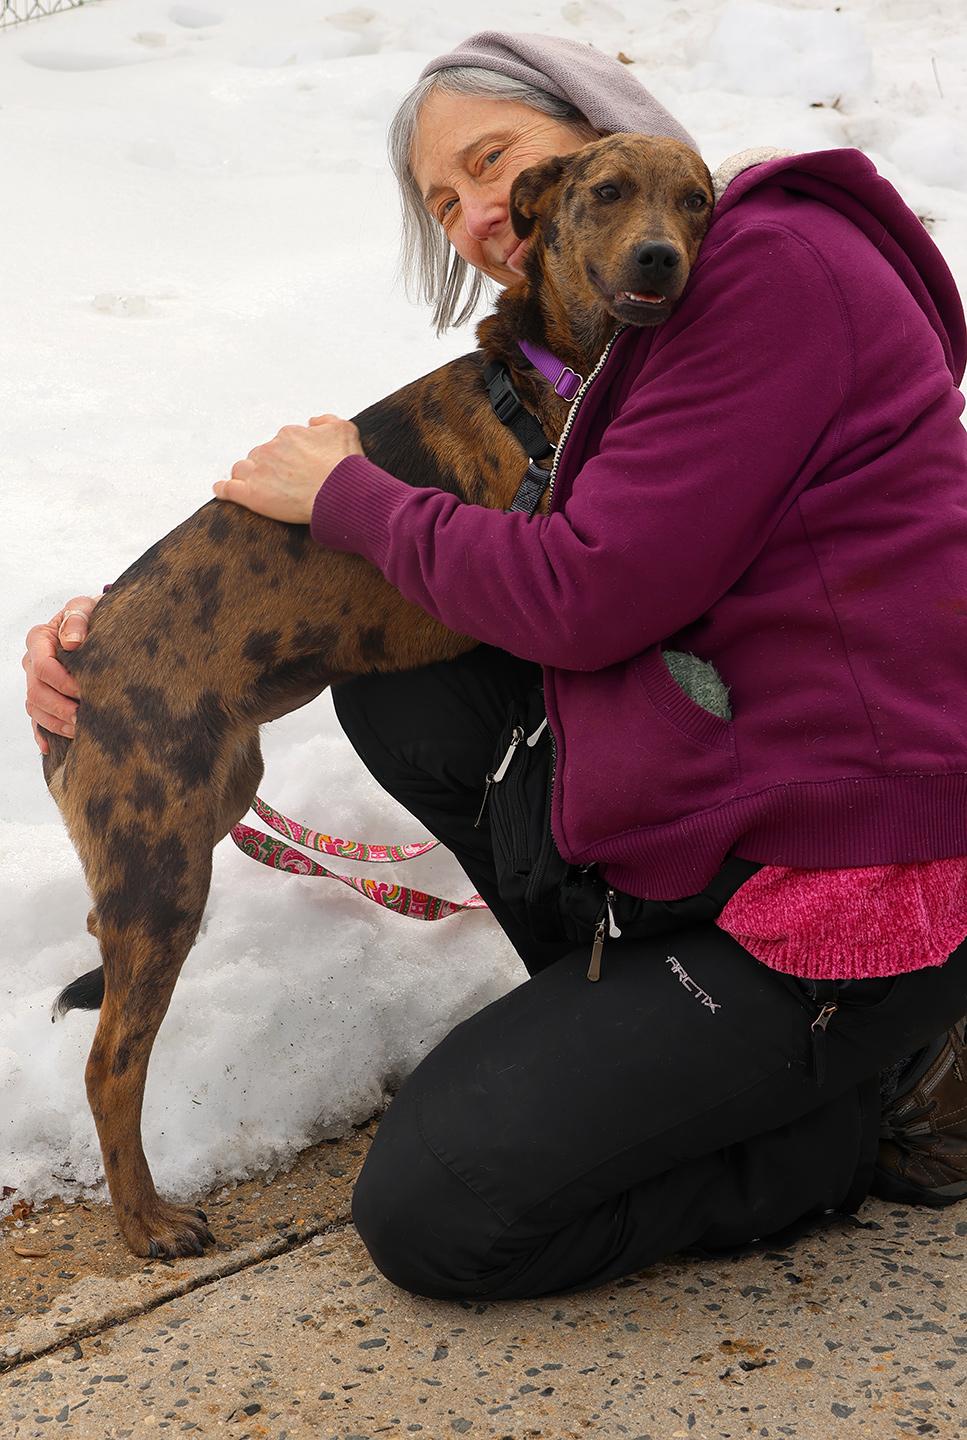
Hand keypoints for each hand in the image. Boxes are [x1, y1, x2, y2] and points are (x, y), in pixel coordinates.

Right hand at [23, 594, 99, 754]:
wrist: (101, 624)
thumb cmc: (94, 614)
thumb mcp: (87, 607)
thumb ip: (78, 619)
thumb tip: (72, 642)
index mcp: (39, 639)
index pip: (43, 666)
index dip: (62, 682)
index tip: (85, 690)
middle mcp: (32, 662)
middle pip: (36, 692)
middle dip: (60, 707)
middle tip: (85, 717)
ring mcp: (36, 681)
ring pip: (35, 709)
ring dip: (56, 723)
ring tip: (81, 730)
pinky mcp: (45, 697)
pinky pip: (37, 720)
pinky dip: (43, 734)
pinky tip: (51, 748)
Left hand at [213, 414, 363, 522]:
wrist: (340, 492)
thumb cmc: (345, 465)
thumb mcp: (345, 430)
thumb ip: (327, 420)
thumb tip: (312, 421)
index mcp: (289, 435)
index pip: (280, 443)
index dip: (288, 456)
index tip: (298, 469)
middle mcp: (271, 449)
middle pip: (260, 455)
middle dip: (268, 466)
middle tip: (283, 483)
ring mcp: (259, 472)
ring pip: (242, 469)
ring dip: (247, 476)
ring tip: (258, 488)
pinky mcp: (251, 494)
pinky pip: (228, 489)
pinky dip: (223, 489)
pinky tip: (222, 490)